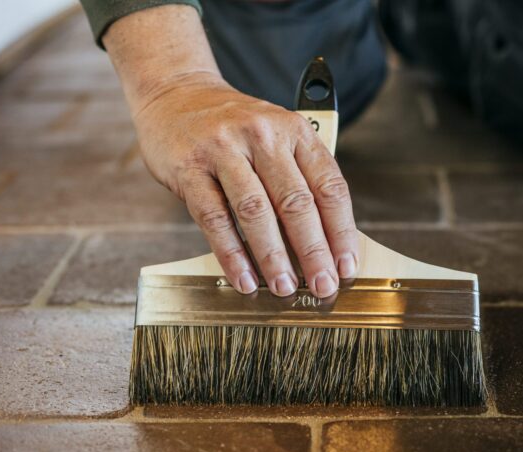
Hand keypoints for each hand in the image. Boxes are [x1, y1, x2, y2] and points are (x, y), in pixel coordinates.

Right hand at [102, 4, 356, 296]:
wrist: (176, 93)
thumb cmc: (235, 127)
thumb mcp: (277, 138)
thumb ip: (301, 179)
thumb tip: (325, 244)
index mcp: (295, 131)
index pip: (329, 186)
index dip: (341, 231)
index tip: (346, 265)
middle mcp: (263, 136)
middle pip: (296, 203)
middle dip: (313, 252)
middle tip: (323, 285)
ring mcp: (224, 149)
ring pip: (256, 212)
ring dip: (274, 257)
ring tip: (284, 287)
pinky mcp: (189, 167)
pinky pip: (214, 218)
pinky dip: (232, 254)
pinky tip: (245, 278)